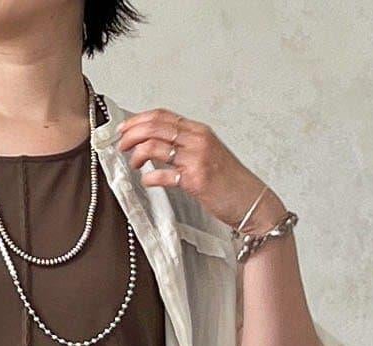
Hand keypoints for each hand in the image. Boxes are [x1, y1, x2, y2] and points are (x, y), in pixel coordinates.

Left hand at [114, 109, 284, 233]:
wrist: (251, 201)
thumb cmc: (229, 182)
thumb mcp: (207, 155)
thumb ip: (184, 147)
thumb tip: (156, 146)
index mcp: (199, 131)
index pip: (162, 116)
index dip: (138, 120)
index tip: (124, 129)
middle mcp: (198, 140)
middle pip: (156, 126)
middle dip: (132, 134)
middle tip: (121, 145)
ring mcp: (197, 159)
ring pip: (156, 146)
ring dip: (137, 154)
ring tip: (132, 164)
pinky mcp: (196, 180)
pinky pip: (165, 175)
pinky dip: (150, 178)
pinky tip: (146, 182)